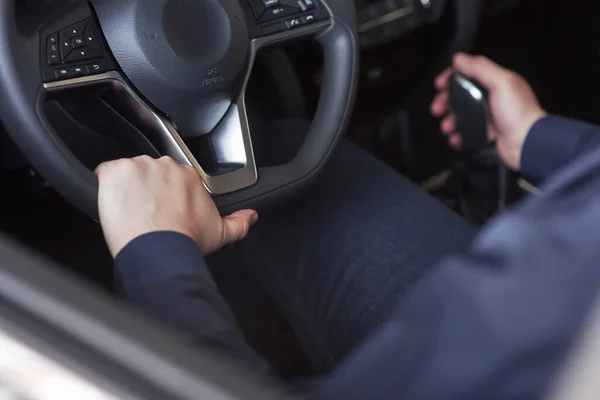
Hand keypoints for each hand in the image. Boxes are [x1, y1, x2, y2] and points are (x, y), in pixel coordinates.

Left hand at [96, 156, 257, 257]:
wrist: (160, 249)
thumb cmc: (186, 241)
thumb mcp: (219, 233)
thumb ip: (238, 223)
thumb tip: (251, 217)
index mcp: (187, 176)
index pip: (170, 179)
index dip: (163, 195)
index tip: (160, 209)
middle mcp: (164, 165)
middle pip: (148, 173)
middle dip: (144, 190)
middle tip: (143, 213)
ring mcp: (138, 166)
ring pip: (127, 174)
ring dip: (125, 189)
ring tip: (128, 213)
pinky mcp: (114, 172)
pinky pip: (104, 174)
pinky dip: (104, 188)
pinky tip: (112, 206)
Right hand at [431, 53, 546, 170]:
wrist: (527, 143)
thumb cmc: (519, 114)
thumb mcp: (501, 83)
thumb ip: (480, 68)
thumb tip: (460, 58)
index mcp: (497, 82)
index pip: (468, 73)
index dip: (451, 77)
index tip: (439, 84)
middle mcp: (492, 98)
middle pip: (460, 95)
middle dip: (445, 101)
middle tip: (437, 108)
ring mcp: (489, 116)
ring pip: (461, 114)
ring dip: (450, 120)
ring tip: (447, 126)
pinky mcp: (487, 133)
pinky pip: (466, 132)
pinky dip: (458, 135)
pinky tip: (456, 137)